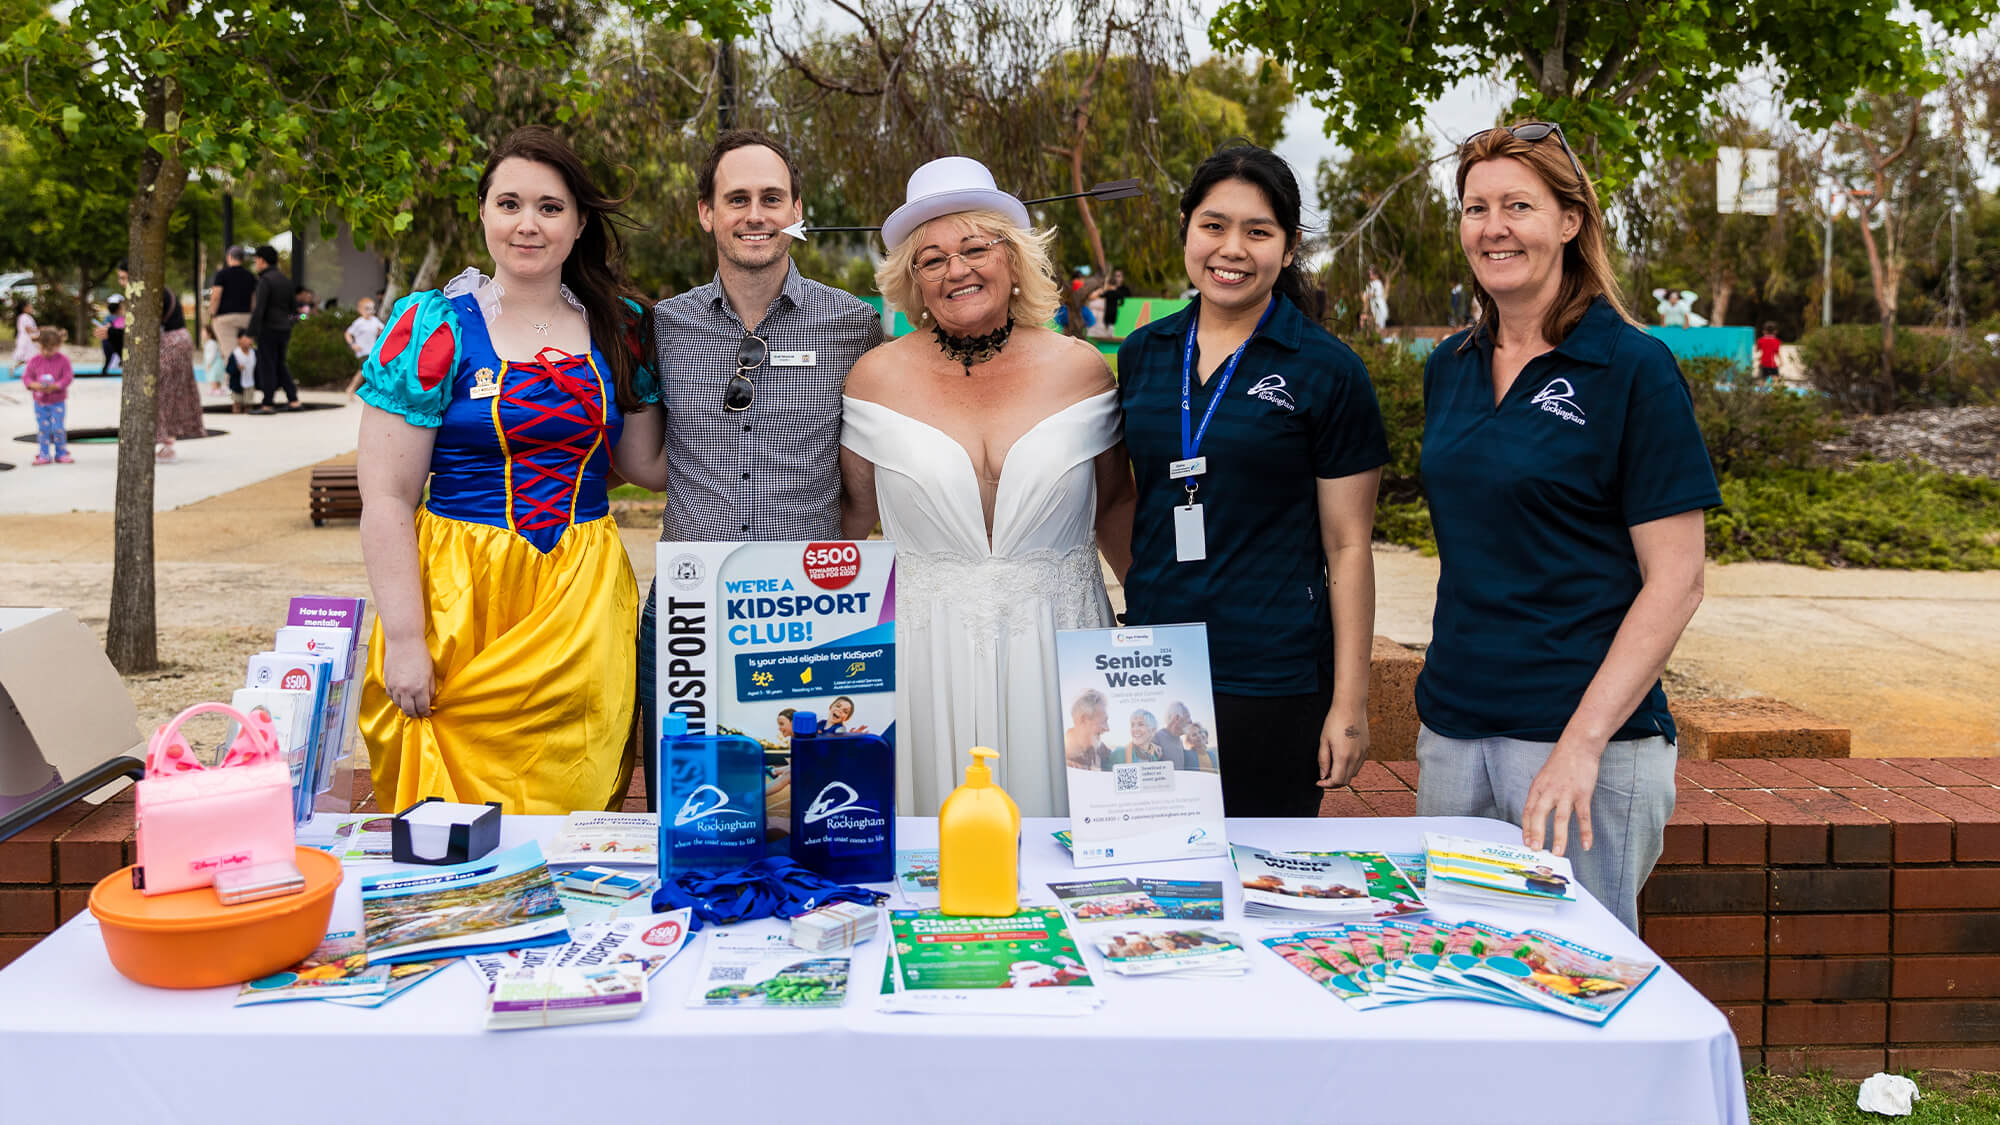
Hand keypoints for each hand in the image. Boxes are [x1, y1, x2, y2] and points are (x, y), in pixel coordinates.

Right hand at [381, 637, 435, 717]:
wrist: (403, 642)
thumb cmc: (420, 655)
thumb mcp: (430, 673)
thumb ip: (431, 689)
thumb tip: (429, 700)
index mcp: (419, 688)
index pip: (422, 708)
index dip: (426, 712)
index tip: (428, 712)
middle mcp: (405, 690)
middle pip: (409, 710)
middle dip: (415, 714)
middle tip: (419, 714)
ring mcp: (394, 687)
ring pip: (398, 705)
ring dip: (405, 708)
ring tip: (411, 707)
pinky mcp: (387, 682)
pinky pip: (391, 696)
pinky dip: (397, 699)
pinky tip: (402, 698)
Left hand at [1316, 707, 1367, 787]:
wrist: (1351, 706)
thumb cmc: (1335, 721)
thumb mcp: (1324, 741)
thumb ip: (1323, 760)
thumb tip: (1323, 775)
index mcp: (1343, 757)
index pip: (1337, 781)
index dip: (1327, 785)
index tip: (1319, 782)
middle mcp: (1356, 758)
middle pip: (1346, 781)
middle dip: (1334, 782)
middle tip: (1324, 776)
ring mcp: (1363, 753)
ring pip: (1353, 773)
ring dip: (1342, 775)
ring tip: (1332, 767)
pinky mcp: (1367, 748)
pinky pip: (1359, 764)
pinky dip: (1350, 767)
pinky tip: (1342, 759)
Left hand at [1520, 740, 1601, 854]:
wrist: (1578, 745)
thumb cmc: (1561, 763)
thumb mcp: (1543, 778)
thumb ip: (1540, 796)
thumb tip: (1535, 816)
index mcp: (1537, 788)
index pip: (1528, 812)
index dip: (1527, 828)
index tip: (1526, 843)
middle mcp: (1549, 791)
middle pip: (1540, 815)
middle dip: (1537, 834)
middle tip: (1536, 850)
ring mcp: (1566, 792)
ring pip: (1561, 818)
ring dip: (1559, 837)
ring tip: (1558, 853)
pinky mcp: (1583, 794)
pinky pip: (1583, 816)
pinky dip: (1585, 831)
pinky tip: (1586, 845)